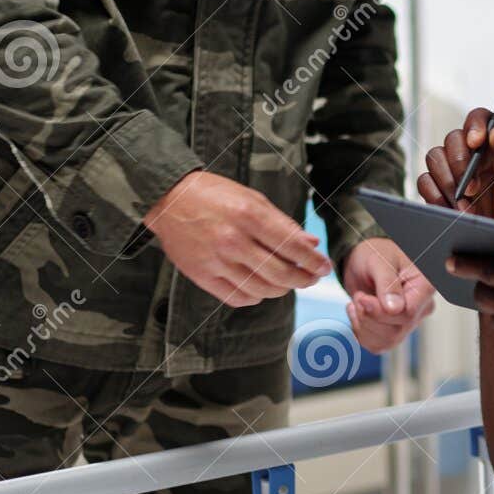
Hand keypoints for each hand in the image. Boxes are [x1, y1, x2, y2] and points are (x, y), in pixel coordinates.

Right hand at [144, 171, 331, 307]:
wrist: (168, 200)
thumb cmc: (214, 195)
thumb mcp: (252, 199)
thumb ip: (282, 223)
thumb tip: (311, 244)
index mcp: (249, 216)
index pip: (293, 247)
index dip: (314, 262)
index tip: (325, 267)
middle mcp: (234, 241)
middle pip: (281, 274)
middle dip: (304, 279)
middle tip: (312, 278)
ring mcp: (217, 261)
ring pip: (263, 289)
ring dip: (282, 289)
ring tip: (288, 282)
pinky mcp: (202, 276)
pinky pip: (238, 297)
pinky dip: (256, 296)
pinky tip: (261, 288)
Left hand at [341, 237, 434, 352]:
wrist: (365, 261)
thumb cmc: (376, 253)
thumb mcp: (379, 261)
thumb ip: (388, 283)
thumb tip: (394, 309)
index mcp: (424, 286)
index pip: (407, 314)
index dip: (381, 312)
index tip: (362, 299)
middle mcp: (421, 307)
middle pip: (396, 330)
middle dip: (369, 317)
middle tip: (358, 297)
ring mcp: (409, 321)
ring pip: (387, 341)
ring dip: (363, 325)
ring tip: (358, 302)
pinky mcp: (395, 330)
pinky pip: (378, 345)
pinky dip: (361, 333)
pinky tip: (358, 314)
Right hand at [417, 107, 493, 237]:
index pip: (480, 120)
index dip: (475, 124)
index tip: (477, 142)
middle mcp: (471, 158)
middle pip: (452, 138)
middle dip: (460, 161)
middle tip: (473, 188)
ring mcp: (452, 176)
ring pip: (434, 157)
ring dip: (448, 182)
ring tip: (467, 209)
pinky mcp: (437, 195)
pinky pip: (424, 182)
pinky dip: (435, 195)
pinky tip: (451, 212)